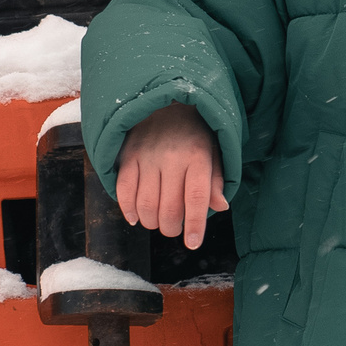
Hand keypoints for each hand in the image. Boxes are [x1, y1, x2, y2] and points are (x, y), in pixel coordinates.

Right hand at [115, 101, 228, 249]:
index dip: (194, 225)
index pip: (196, 198)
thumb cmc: (194, 133)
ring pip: (145, 205)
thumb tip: (221, 207)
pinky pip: (124, 191)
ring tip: (157, 220)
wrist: (165, 102)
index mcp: (198, 157)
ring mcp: (147, 156)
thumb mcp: (213, 152)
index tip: (193, 244)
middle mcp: (172, 157)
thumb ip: (216, 181)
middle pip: (169, 209)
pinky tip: (136, 216)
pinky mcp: (128, 155)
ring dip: (151, 222)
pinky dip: (128, 210)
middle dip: (170, 228)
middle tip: (173, 228)